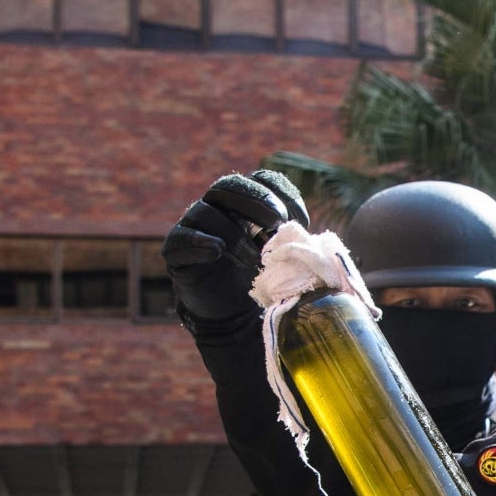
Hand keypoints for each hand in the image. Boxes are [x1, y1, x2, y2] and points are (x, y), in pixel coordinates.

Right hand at [161, 170, 309, 324]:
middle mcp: (218, 207)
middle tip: (278, 221)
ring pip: (207, 212)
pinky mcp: (177, 251)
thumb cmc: (260, 280)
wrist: (230, 315)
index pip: (262, 180)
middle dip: (256, 200)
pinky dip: (200, 242)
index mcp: (247, 202)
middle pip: (229, 186)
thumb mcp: (284, 259)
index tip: (301, 219)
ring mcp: (195, 226)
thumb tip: (319, 242)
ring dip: (234, 232)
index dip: (281, 193)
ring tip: (255, 258)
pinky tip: (217, 251)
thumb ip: (295, 243)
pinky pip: (182, 238)